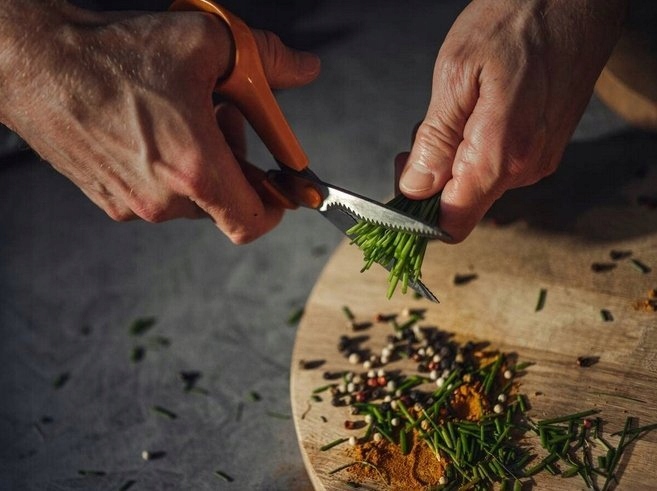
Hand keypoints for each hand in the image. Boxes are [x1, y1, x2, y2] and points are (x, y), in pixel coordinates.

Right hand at [0, 1, 319, 243]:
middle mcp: (163, 199)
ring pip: (192, 199)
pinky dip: (170, 171)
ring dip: (202, 166)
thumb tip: (305, 68)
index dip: (275, 207)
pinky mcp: (110, 201)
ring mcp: (133, 204)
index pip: (252, 222)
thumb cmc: (115, 53)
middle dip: (237, 166)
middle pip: (225, 203)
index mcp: (194, 168)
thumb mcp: (208, 43)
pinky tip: (156, 131)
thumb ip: (269, 61)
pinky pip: (159, 195)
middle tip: (225, 119)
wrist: (35, 63)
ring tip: (184, 118)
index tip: (281, 188)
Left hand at [398, 0, 627, 242]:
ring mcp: (538, 161)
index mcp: (502, 155)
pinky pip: (497, 166)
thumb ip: (435, 140)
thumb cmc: (519, 20)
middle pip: (461, 204)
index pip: (452, 223)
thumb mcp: (457, 74)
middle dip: (432, 177)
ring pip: (476, 184)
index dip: (418, 214)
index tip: (403, 186)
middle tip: (423, 131)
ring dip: (453, 158)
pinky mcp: (543, 149)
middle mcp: (525, 169)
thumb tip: (414, 186)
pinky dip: (475, 148)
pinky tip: (477, 111)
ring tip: (457, 109)